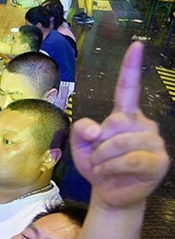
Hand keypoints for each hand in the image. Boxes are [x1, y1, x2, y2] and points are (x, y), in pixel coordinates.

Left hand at [70, 42, 169, 208]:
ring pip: (119, 143)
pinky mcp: (158, 162)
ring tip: (102, 167)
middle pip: (113, 123)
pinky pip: (129, 160)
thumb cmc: (97, 165)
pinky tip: (109, 174)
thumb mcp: (80, 146)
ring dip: (101, 159)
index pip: (128, 87)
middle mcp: (143, 124)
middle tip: (97, 158)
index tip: (136, 45)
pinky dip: (111, 168)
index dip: (131, 67)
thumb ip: (81, 131)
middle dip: (97, 144)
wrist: (109, 193)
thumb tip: (97, 128)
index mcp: (124, 115)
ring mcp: (154, 142)